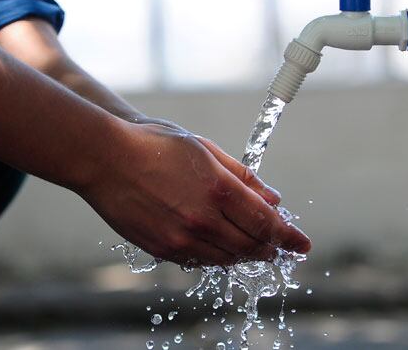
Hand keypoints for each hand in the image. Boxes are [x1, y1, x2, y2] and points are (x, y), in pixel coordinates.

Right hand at [79, 120, 310, 266]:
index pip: (266, 222)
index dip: (289, 236)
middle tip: (281, 248)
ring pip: (227, 258)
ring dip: (246, 254)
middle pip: (251, 245)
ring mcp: (182, 238)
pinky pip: (200, 261)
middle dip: (271, 248)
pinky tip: (222, 247)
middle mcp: (204, 219)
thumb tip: (273, 198)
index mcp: (219, 188)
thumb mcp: (206, 151)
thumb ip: (243, 177)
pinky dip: (217, 256)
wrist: (104, 159)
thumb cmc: (156, 146)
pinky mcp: (163, 249)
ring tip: (255, 248)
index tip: (302, 244)